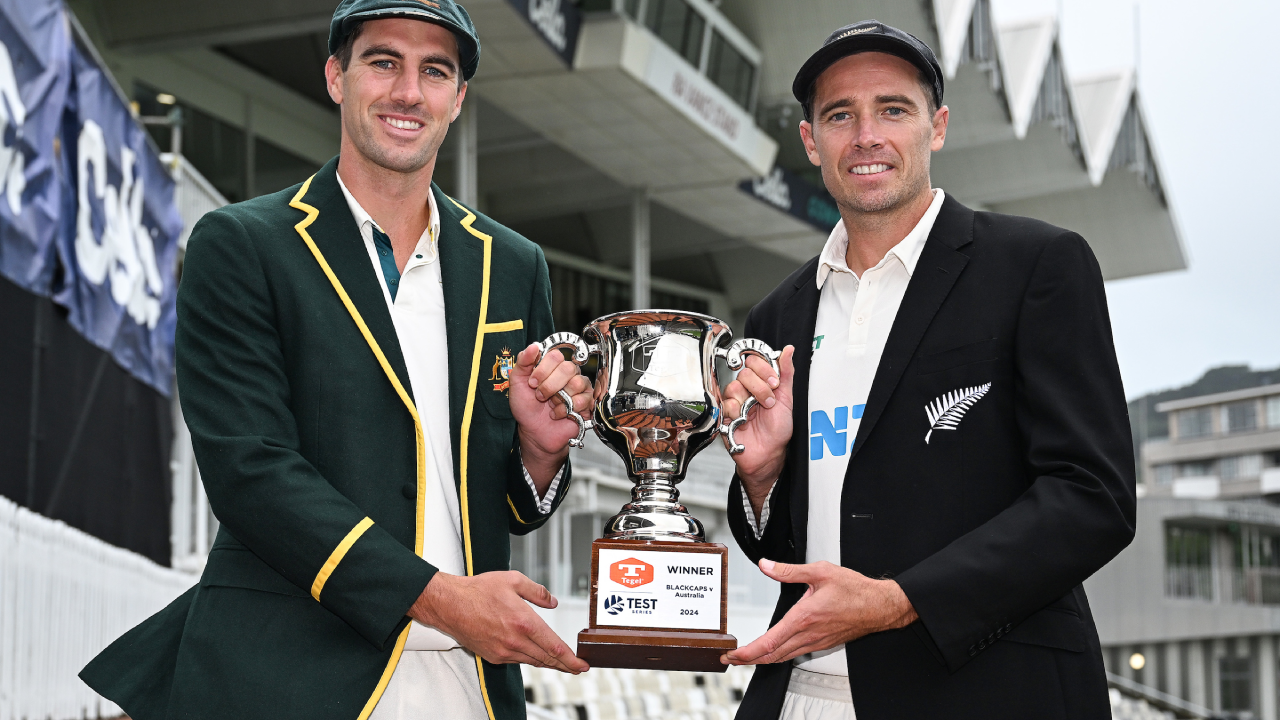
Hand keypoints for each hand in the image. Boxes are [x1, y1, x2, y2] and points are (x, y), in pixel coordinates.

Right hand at [410, 570, 588, 673]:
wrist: (450, 605)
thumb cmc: (478, 591)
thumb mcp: (513, 580)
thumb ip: (537, 591)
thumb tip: (552, 602)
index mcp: (523, 622)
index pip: (554, 647)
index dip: (571, 659)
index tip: (582, 664)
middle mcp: (515, 641)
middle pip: (547, 659)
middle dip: (565, 665)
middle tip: (578, 667)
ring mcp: (503, 651)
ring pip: (533, 661)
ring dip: (548, 662)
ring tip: (561, 662)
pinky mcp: (493, 656)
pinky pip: (518, 660)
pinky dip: (530, 658)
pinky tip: (535, 654)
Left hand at [509, 343, 592, 485]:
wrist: (534, 432)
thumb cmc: (526, 408)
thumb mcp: (517, 383)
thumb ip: (523, 362)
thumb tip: (534, 346)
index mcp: (552, 366)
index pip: (556, 355)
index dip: (543, 369)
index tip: (532, 382)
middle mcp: (567, 374)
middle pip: (568, 368)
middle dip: (549, 385)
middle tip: (540, 396)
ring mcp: (579, 388)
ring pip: (576, 383)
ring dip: (558, 398)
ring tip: (551, 405)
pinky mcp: (586, 403)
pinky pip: (583, 399)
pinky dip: (566, 409)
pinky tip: (559, 413)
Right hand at [721, 345, 794, 513]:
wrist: (769, 453)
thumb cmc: (778, 430)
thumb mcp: (787, 398)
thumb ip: (786, 373)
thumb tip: (789, 350)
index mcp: (760, 383)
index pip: (754, 362)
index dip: (764, 368)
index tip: (775, 381)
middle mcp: (746, 390)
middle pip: (744, 373)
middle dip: (760, 386)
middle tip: (769, 401)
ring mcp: (734, 402)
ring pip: (733, 387)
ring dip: (749, 400)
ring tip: (757, 412)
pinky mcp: (725, 414)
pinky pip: (726, 404)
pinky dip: (737, 411)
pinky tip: (744, 419)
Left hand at [721, 559, 916, 665]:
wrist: (880, 606)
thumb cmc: (855, 590)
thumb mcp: (820, 571)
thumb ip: (789, 570)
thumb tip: (766, 566)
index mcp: (804, 617)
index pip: (770, 642)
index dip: (748, 652)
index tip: (733, 655)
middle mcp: (809, 634)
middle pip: (772, 655)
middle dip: (749, 659)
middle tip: (730, 659)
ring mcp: (816, 641)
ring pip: (784, 657)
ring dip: (763, 659)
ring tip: (746, 657)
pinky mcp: (823, 643)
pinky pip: (796, 653)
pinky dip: (779, 655)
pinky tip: (774, 651)